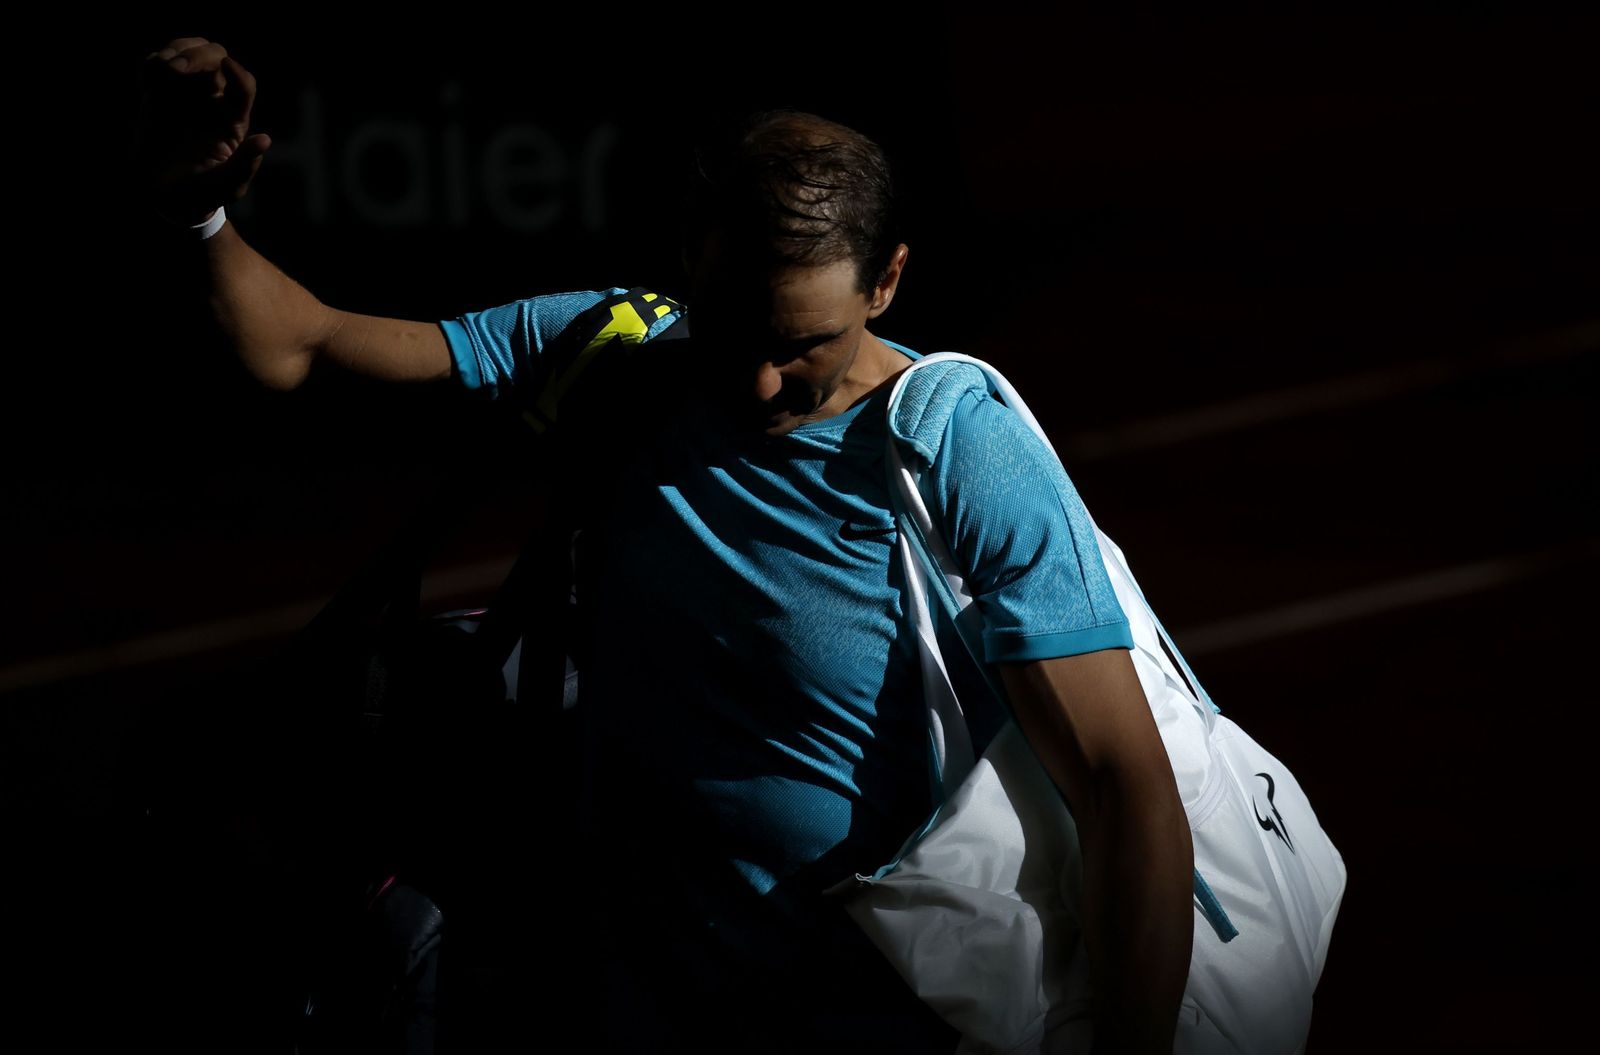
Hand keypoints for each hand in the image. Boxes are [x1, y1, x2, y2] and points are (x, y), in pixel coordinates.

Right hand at [136, 38, 271, 225]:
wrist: (164, 198)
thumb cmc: (201, 195)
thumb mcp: (225, 187)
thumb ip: (243, 166)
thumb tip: (264, 140)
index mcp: (234, 120)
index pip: (244, 86)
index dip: (238, 75)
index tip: (226, 67)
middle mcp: (213, 102)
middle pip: (217, 58)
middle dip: (200, 56)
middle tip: (177, 69)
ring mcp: (185, 95)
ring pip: (190, 52)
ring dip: (178, 51)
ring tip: (165, 68)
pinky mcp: (159, 95)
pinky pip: (159, 65)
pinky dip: (155, 61)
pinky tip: (151, 76)